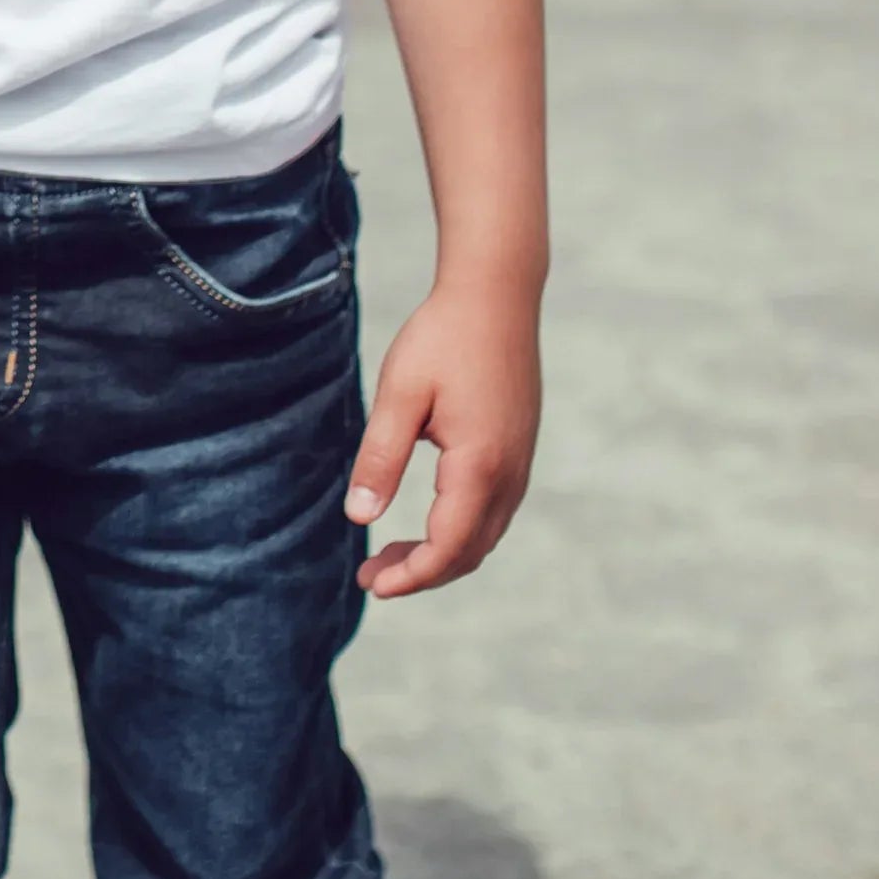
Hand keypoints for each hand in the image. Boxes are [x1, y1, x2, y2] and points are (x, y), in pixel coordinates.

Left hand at [344, 273, 539, 597]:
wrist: (496, 295)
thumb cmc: (442, 338)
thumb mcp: (399, 395)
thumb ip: (380, 458)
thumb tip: (358, 517)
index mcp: (480, 465)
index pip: (448, 547)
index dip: (411, 576)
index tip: (372, 584)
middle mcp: (510, 474)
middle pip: (468, 552)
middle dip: (421, 574)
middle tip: (370, 575)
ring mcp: (520, 464)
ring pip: (483, 535)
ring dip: (440, 555)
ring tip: (389, 555)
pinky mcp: (519, 451)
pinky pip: (492, 512)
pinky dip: (459, 532)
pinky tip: (425, 521)